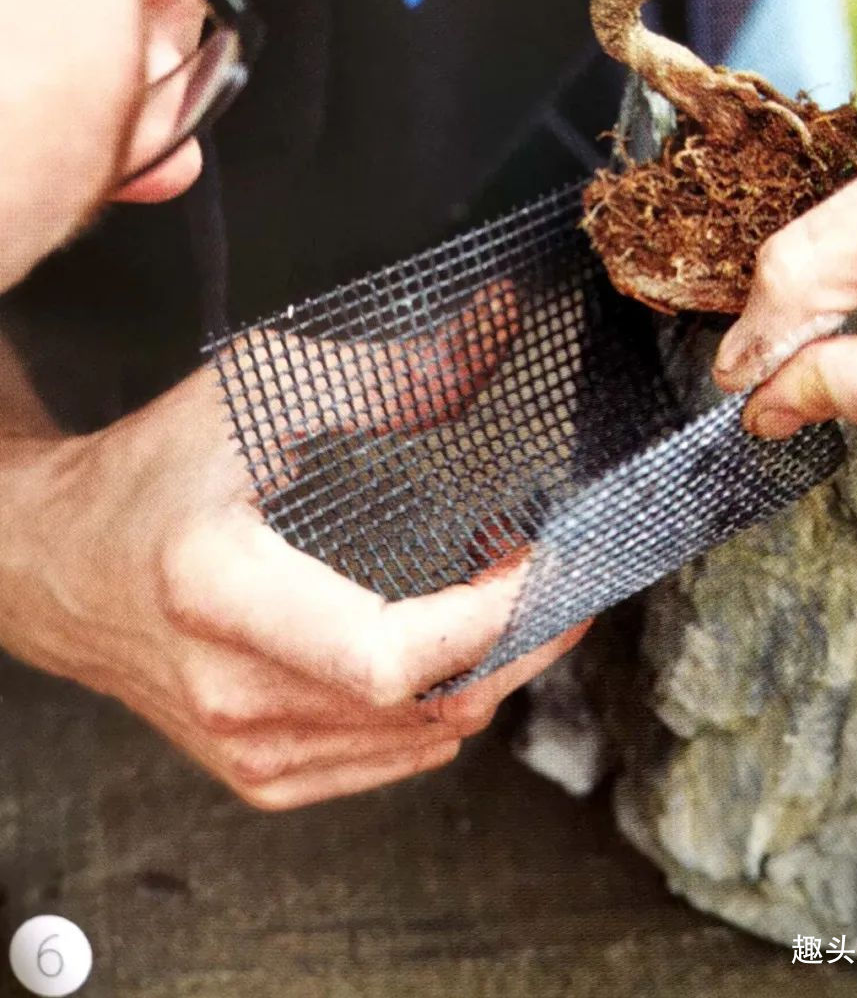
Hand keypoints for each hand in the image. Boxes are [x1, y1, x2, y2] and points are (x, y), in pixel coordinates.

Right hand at [0, 290, 584, 808]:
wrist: (56, 564)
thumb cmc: (152, 468)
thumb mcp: (259, 390)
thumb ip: (390, 372)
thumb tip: (499, 325)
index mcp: (220, 597)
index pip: (392, 658)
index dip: (494, 616)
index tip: (544, 553)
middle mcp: (231, 695)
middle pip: (431, 709)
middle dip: (522, 638)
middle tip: (555, 567)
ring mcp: (245, 751)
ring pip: (427, 743)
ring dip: (489, 666)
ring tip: (501, 588)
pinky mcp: (260, 775)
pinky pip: (394, 760)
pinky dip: (443, 704)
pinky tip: (447, 640)